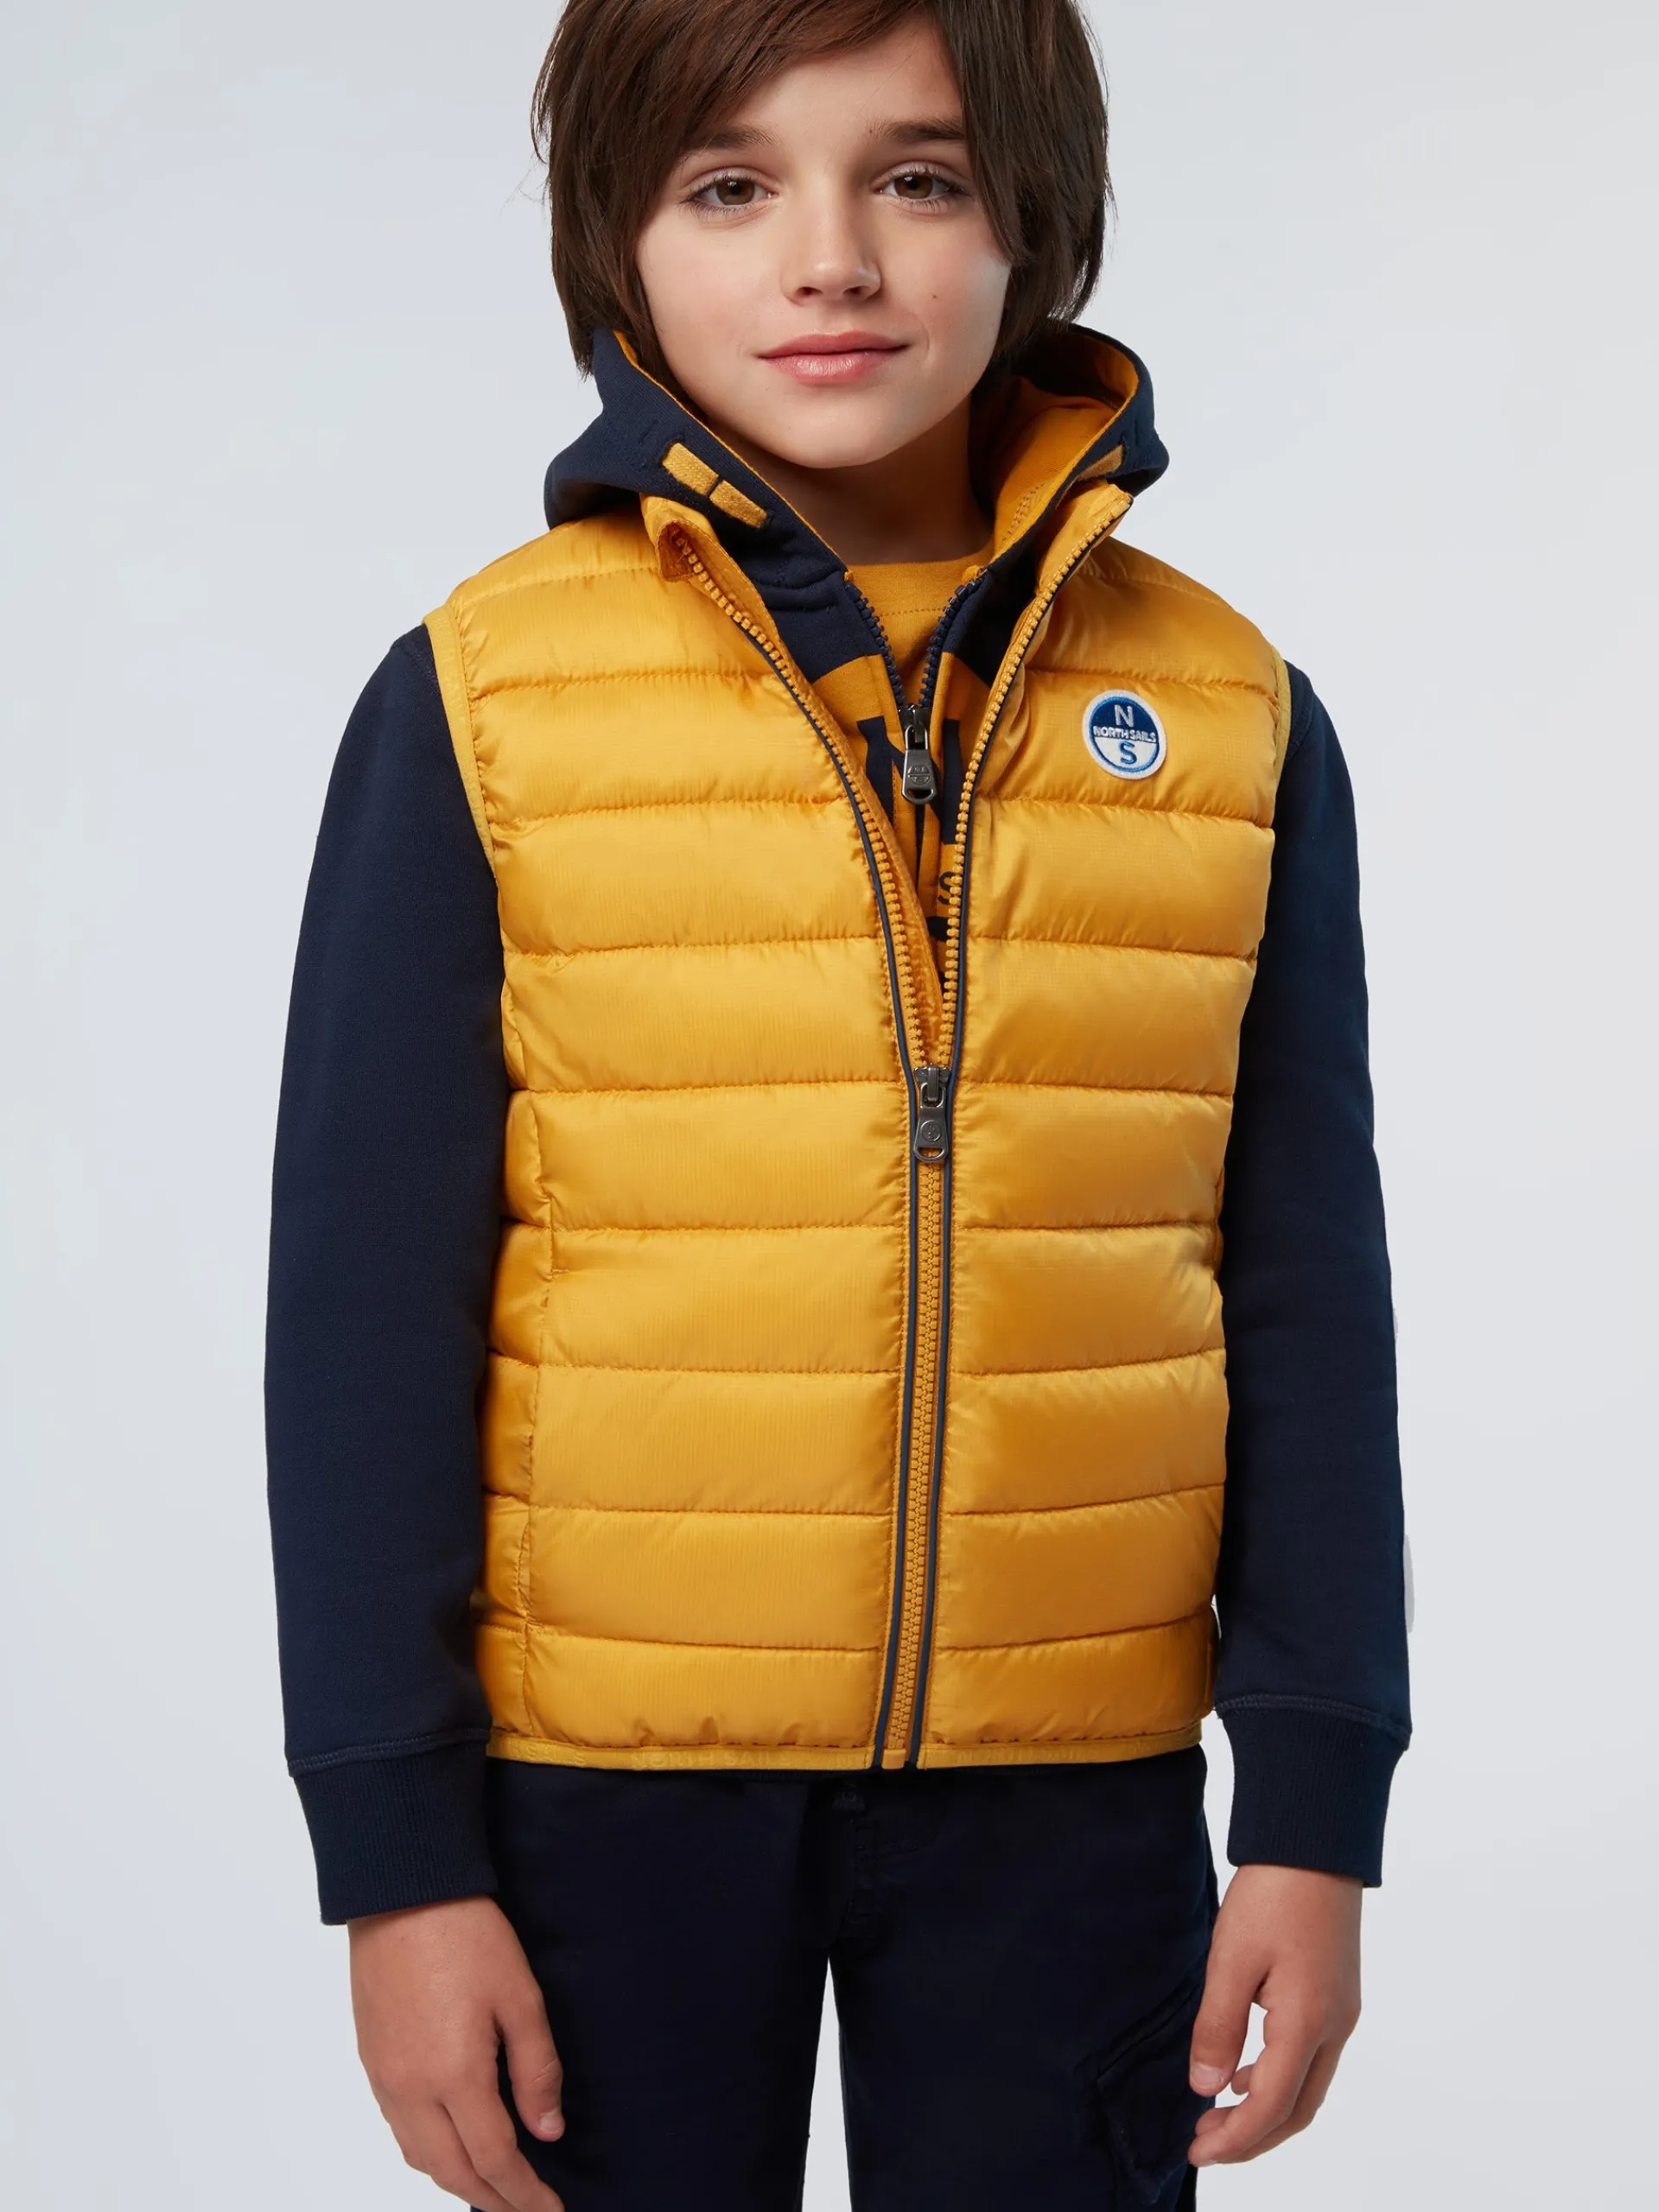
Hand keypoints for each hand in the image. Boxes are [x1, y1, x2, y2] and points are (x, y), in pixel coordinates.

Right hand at [349, 1895, 565, 2211]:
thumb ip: (537, 2070)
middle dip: (492, 2200)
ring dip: (458, 2181)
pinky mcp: (371, 2062)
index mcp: (454, 2075)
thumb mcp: (521, 1997)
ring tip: (494, 2187)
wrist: (401, 1893)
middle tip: (526, 2209)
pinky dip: (429, 2153)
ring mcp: (385, 2078)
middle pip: (453, 2172)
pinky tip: (451, 2146)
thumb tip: (548, 2131)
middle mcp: (411, 2089)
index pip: (495, 2160)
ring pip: (421, 2157)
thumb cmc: (466, 1936)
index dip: (525, 2193)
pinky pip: (400, 2129)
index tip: (551, 2210)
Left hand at [1187, 1864, 1361, 2167]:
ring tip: (1218, 2111)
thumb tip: (1207, 2087)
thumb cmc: (1274, 1892)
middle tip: (1205, 2143)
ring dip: (1266, 2109)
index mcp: (1309, 2021)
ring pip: (1308, 2085)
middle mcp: (1336, 2025)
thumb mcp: (1232, 1957)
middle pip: (1298, 2109)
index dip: (1236, 2139)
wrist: (1317, 1840)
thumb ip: (1218, 2026)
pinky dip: (1280, 2078)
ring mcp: (1342, 2011)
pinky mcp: (1339, 1994)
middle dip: (1252, 2136)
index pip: (1273, 2106)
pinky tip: (1246, 2069)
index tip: (1198, 2152)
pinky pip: (1312, 2057)